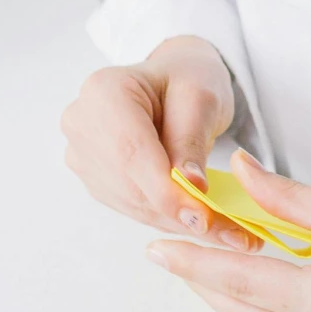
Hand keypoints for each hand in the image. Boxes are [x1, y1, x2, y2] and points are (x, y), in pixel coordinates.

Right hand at [60, 35, 259, 250]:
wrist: (174, 80)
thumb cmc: (188, 78)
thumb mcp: (200, 97)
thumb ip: (191, 140)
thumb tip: (191, 187)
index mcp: (102, 91)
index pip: (131, 151)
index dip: (164, 191)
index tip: (202, 218)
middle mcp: (82, 124)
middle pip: (128, 183)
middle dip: (177, 212)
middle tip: (229, 233)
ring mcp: (83, 154)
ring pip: (130, 203)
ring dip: (176, 222)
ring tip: (226, 233)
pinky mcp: (96, 178)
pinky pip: (131, 207)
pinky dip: (167, 218)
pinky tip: (200, 223)